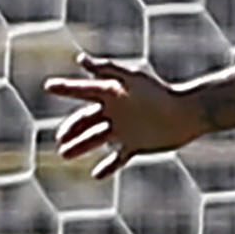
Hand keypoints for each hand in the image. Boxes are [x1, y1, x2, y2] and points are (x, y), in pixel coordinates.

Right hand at [46, 57, 207, 175]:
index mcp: (112, 94)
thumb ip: (106, 69)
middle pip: (86, 120)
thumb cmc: (158, 93)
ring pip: (96, 139)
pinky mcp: (137, 145)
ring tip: (64, 154)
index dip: (66, 88)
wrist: (186, 113)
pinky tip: (96, 174)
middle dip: (71, 129)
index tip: (48, 86)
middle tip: (59, 139)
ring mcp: (125, 129)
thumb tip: (80, 59)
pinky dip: (108, 166)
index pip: (83, 91)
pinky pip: (118, 158)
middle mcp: (116, 111)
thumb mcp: (129, 79)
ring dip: (80, 146)